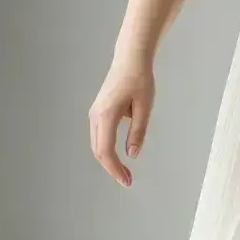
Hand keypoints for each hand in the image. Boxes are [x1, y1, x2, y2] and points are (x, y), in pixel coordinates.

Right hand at [89, 54, 155, 186]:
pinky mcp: (98, 111)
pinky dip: (106, 149)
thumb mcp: (144, 107)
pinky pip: (99, 136)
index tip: (127, 180)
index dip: (115, 169)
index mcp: (106, 115)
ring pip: (96, 144)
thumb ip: (138, 132)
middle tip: (128, 180)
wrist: (130, 59)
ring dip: (108, 160)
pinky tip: (118, 155)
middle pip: (98, 150)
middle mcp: (96, 116)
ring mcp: (94, 113)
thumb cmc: (140, 79)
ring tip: (124, 171)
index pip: (106, 150)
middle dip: (112, 168)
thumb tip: (132, 154)